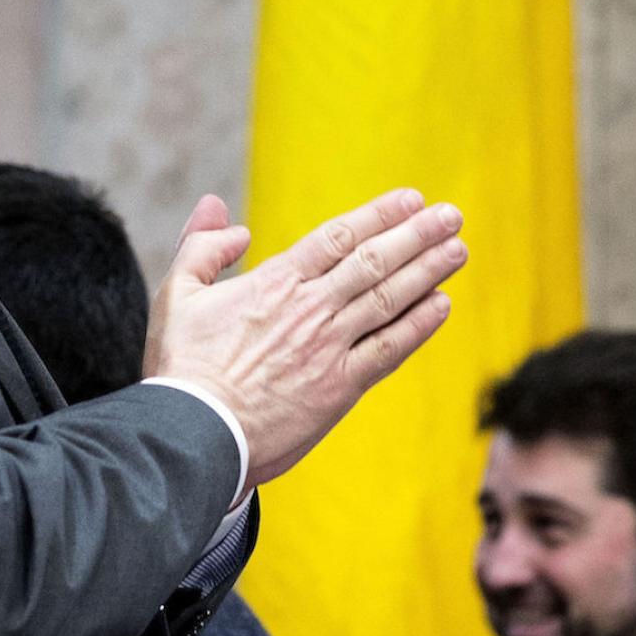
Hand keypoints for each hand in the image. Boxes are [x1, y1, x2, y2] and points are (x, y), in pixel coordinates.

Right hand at [145, 188, 466, 489]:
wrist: (195, 435)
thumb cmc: (181, 369)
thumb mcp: (178, 295)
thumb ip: (202, 248)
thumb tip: (224, 214)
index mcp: (275, 281)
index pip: (339, 236)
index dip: (379, 215)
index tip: (411, 199)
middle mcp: (311, 308)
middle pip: (375, 261)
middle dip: (417, 235)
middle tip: (451, 216)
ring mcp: (329, 347)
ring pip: (390, 299)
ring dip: (428, 271)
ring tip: (457, 249)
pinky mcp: (340, 387)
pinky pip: (389, 350)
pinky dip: (418, 326)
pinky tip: (442, 306)